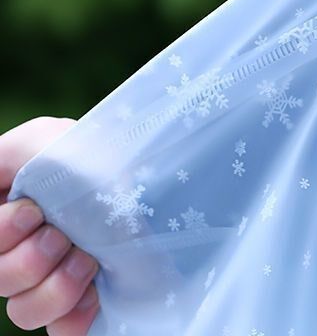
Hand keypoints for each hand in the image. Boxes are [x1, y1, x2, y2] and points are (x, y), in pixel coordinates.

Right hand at [0, 117, 99, 333]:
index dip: (2, 233)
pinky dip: (72, 318)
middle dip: (28, 259)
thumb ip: (10, 157)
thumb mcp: (48, 140)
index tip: (33, 212)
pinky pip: (61, 331)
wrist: (160, 176)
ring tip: (87, 262)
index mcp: (12, 210)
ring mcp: (57, 276)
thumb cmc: (101, 151)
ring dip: (53, 289)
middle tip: (63, 237)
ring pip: (22, 311)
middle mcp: (28, 245)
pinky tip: (94, 296)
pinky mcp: (86, 301)